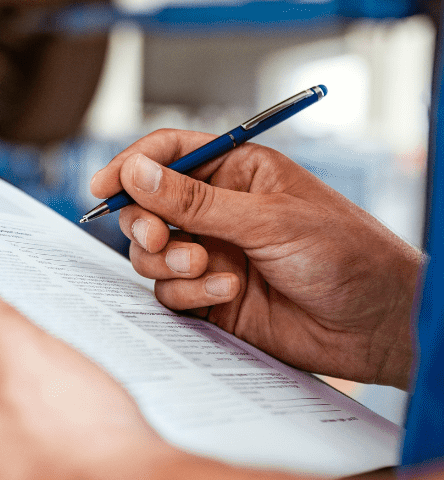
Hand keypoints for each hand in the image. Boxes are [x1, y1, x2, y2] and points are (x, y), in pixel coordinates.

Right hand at [90, 132, 421, 387]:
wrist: (374, 324)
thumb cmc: (344, 255)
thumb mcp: (268, 218)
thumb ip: (195, 200)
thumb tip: (137, 172)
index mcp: (238, 173)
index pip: (171, 154)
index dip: (133, 165)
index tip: (104, 184)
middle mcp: (219, 211)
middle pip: (148, 206)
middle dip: (144, 222)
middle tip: (156, 236)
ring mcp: (212, 254)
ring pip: (151, 253)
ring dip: (167, 262)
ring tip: (204, 267)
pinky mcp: (210, 296)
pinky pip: (169, 291)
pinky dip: (188, 292)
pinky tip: (226, 292)